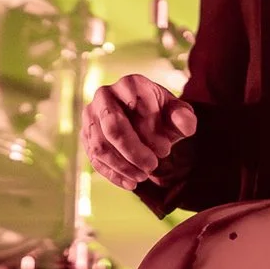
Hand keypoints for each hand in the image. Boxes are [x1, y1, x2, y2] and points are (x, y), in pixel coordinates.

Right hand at [85, 74, 196, 189]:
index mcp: (130, 84)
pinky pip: (93, 158)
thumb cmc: (163, 116)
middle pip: (113, 127)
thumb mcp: (178, 114)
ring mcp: (91, 116)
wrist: (146, 122)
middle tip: (152, 167)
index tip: (166, 150)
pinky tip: (130, 184)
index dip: (151, 133)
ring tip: (143, 177)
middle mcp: (105, 95)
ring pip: (100, 146)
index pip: (137, 107)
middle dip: (133, 152)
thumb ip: (184, 117)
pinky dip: (112, 174)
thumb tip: (183, 122)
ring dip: (122, 166)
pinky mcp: (85, 135)